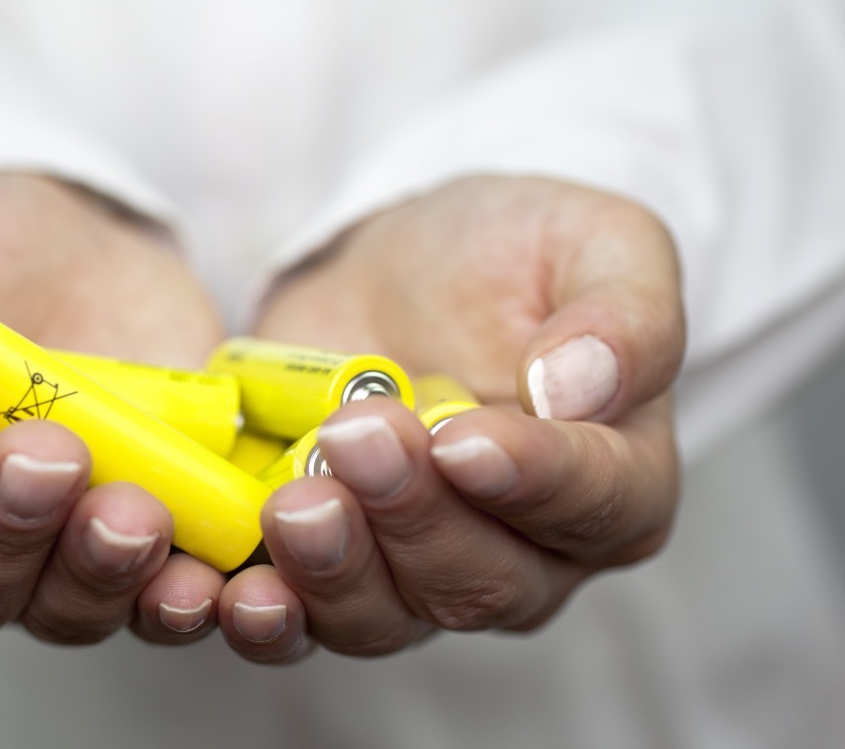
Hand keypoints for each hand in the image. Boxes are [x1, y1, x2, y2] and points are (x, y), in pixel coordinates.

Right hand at [0, 162, 227, 644]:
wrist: (59, 237)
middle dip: (6, 532)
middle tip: (50, 456)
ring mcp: (47, 550)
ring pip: (60, 609)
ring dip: (98, 570)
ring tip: (136, 510)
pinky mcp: (141, 536)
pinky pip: (157, 597)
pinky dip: (181, 596)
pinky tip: (203, 573)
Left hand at [219, 175, 683, 661]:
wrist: (396, 271)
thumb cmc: (508, 258)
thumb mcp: (595, 244)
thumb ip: (622, 314)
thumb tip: (583, 390)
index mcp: (613, 482)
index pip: (594, 506)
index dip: (531, 481)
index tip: (462, 440)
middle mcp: (525, 554)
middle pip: (481, 578)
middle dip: (413, 515)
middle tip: (359, 437)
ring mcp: (420, 574)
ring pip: (388, 615)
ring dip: (335, 569)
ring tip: (293, 503)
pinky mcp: (331, 567)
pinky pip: (303, 619)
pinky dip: (270, 614)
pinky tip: (240, 589)